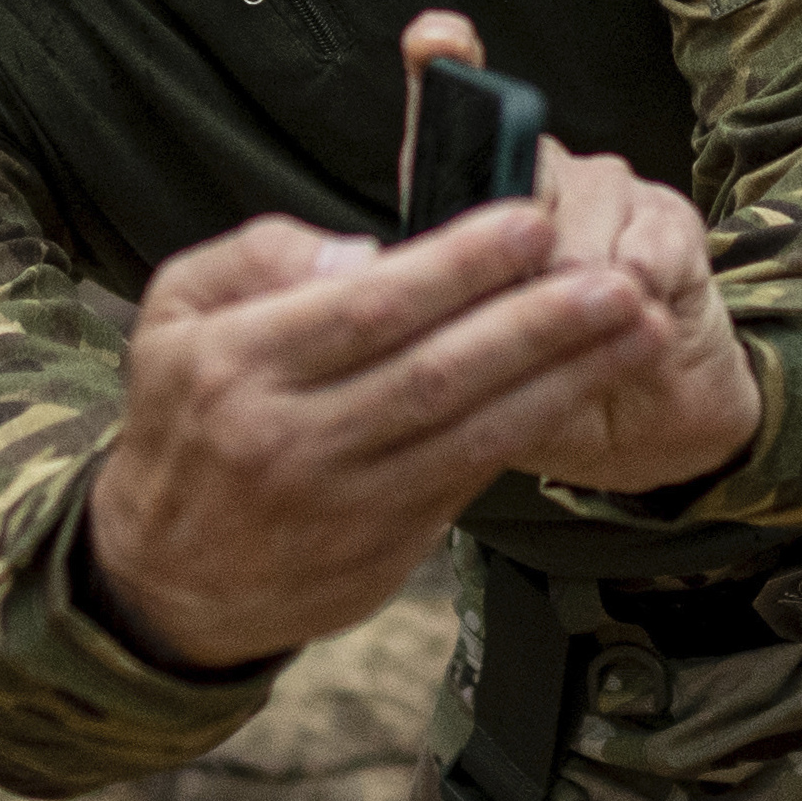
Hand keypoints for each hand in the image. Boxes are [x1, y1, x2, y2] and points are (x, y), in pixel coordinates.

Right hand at [83, 205, 671, 670]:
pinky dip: (534, 429)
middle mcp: (290, 438)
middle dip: (538, 323)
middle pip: (436, 373)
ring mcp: (342, 502)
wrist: (163, 578)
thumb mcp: (175, 315)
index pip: (369, 308)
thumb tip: (366, 250)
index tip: (532, 222)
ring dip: (565, 378)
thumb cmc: (185, 421)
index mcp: (237, 367)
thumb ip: (260, 256)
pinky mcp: (384, 549)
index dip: (459, 265)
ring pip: (471, 432)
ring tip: (638, 329)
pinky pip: (471, 477)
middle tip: (617, 281)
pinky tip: (588, 387)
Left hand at [401, 11, 761, 497]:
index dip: (444, 67)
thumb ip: (427, 319)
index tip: (436, 40)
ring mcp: (610, 192)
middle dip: (520, 247)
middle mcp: (542, 178)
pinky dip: (636, 294)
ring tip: (585, 332)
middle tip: (524, 306)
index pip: (449, 117)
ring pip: (581, 215)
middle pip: (524, 168)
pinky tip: (638, 325)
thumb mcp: (464, 366)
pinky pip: (644, 244)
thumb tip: (379, 281)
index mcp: (478, 203)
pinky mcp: (669, 221)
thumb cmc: (541, 387)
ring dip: (579, 288)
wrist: (648, 422)